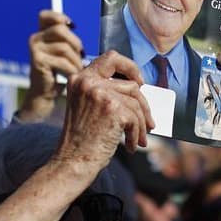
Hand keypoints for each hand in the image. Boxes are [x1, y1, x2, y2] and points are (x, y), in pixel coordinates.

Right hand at [21, 11, 83, 117]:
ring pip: (64, 47)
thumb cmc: (58, 71)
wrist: (45, 92)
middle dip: (76, 43)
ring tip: (78, 67)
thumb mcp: (62, 51)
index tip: (72, 25)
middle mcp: (35, 39)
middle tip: (81, 55)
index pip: (45, 15)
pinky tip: (72, 74)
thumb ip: (66, 39)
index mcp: (41, 33)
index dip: (59, 16)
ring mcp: (34, 50)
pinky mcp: (38, 62)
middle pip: (60, 30)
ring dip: (76, 59)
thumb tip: (76, 28)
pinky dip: (72, 69)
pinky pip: (62, 61)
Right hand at [56, 51, 153, 169]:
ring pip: (137, 103)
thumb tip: (138, 90)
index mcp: (80, 78)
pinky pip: (137, 119)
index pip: (111, 58)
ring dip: (141, 124)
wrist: (71, 163)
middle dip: (144, 104)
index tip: (140, 82)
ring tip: (138, 139)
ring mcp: (100, 94)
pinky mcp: (113, 109)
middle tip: (149, 121)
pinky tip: (131, 146)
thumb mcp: (87, 106)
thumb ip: (105, 92)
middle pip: (131, 84)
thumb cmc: (81, 140)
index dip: (130, 67)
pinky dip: (137, 135)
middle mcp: (88, 82)